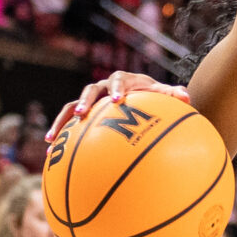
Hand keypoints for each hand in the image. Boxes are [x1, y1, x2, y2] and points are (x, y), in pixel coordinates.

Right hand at [47, 71, 190, 141]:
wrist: (138, 93)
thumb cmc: (152, 95)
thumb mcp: (162, 94)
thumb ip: (172, 95)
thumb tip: (187, 97)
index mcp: (122, 81)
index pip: (118, 82)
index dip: (115, 90)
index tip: (117, 100)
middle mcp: (102, 88)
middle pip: (89, 91)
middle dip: (85, 102)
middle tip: (82, 114)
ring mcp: (90, 101)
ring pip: (71, 107)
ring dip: (61, 121)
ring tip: (51, 139)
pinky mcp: (83, 114)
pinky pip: (68, 124)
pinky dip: (59, 136)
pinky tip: (50, 155)